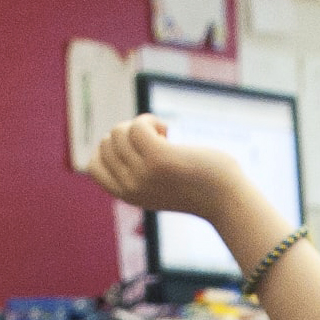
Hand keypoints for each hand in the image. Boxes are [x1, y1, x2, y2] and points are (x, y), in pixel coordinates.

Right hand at [91, 116, 252, 222]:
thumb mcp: (158, 185)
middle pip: (106, 142)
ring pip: (119, 132)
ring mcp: (142, 174)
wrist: (226, 199)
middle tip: (154, 142)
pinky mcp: (159, 159)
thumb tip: (115, 135)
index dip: (110, 149)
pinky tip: (168, 131)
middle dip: (127, 133)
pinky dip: (150, 120)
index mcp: (127, 195)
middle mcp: (130, 187)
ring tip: (163, 136)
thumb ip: (136, 170)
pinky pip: (137, 126)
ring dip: (140, 124)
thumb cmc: (197, 187)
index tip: (136, 150)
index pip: (92, 166)